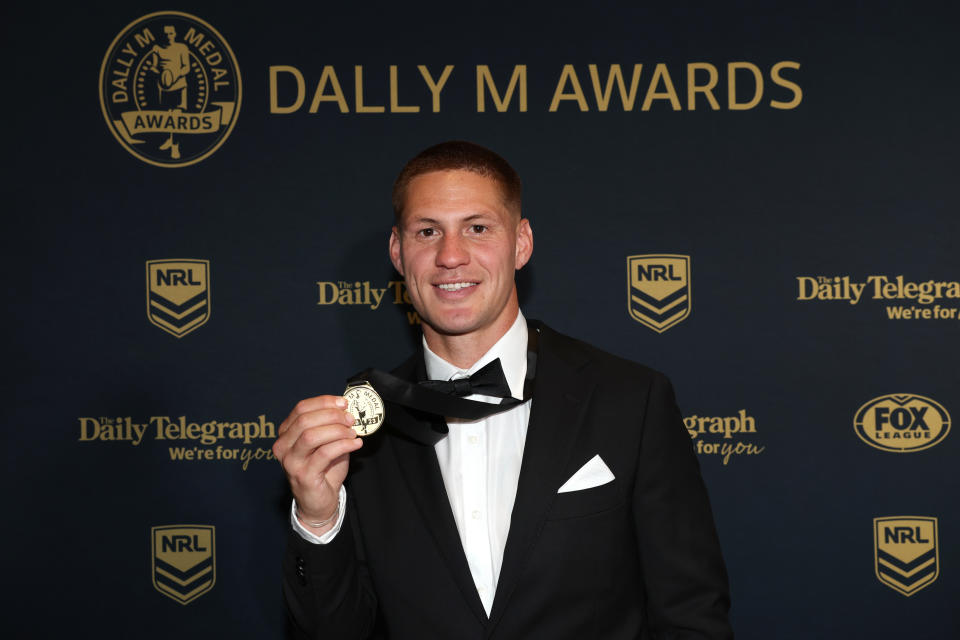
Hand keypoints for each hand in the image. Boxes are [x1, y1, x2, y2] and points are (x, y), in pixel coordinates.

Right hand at [272, 395, 362, 533]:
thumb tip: (346, 409)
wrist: (319, 501)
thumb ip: (331, 425)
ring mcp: (291, 462)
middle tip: (350, 419)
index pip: (301, 408)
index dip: (324, 402)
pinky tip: (356, 444)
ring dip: (337, 430)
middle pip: (305, 420)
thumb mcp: (326, 442)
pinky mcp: (303, 475)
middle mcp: (283, 446)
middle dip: (332, 415)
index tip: (343, 403)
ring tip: (353, 433)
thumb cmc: (323, 469)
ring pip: (311, 436)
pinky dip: (343, 445)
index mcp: (286, 434)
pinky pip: (324, 453)